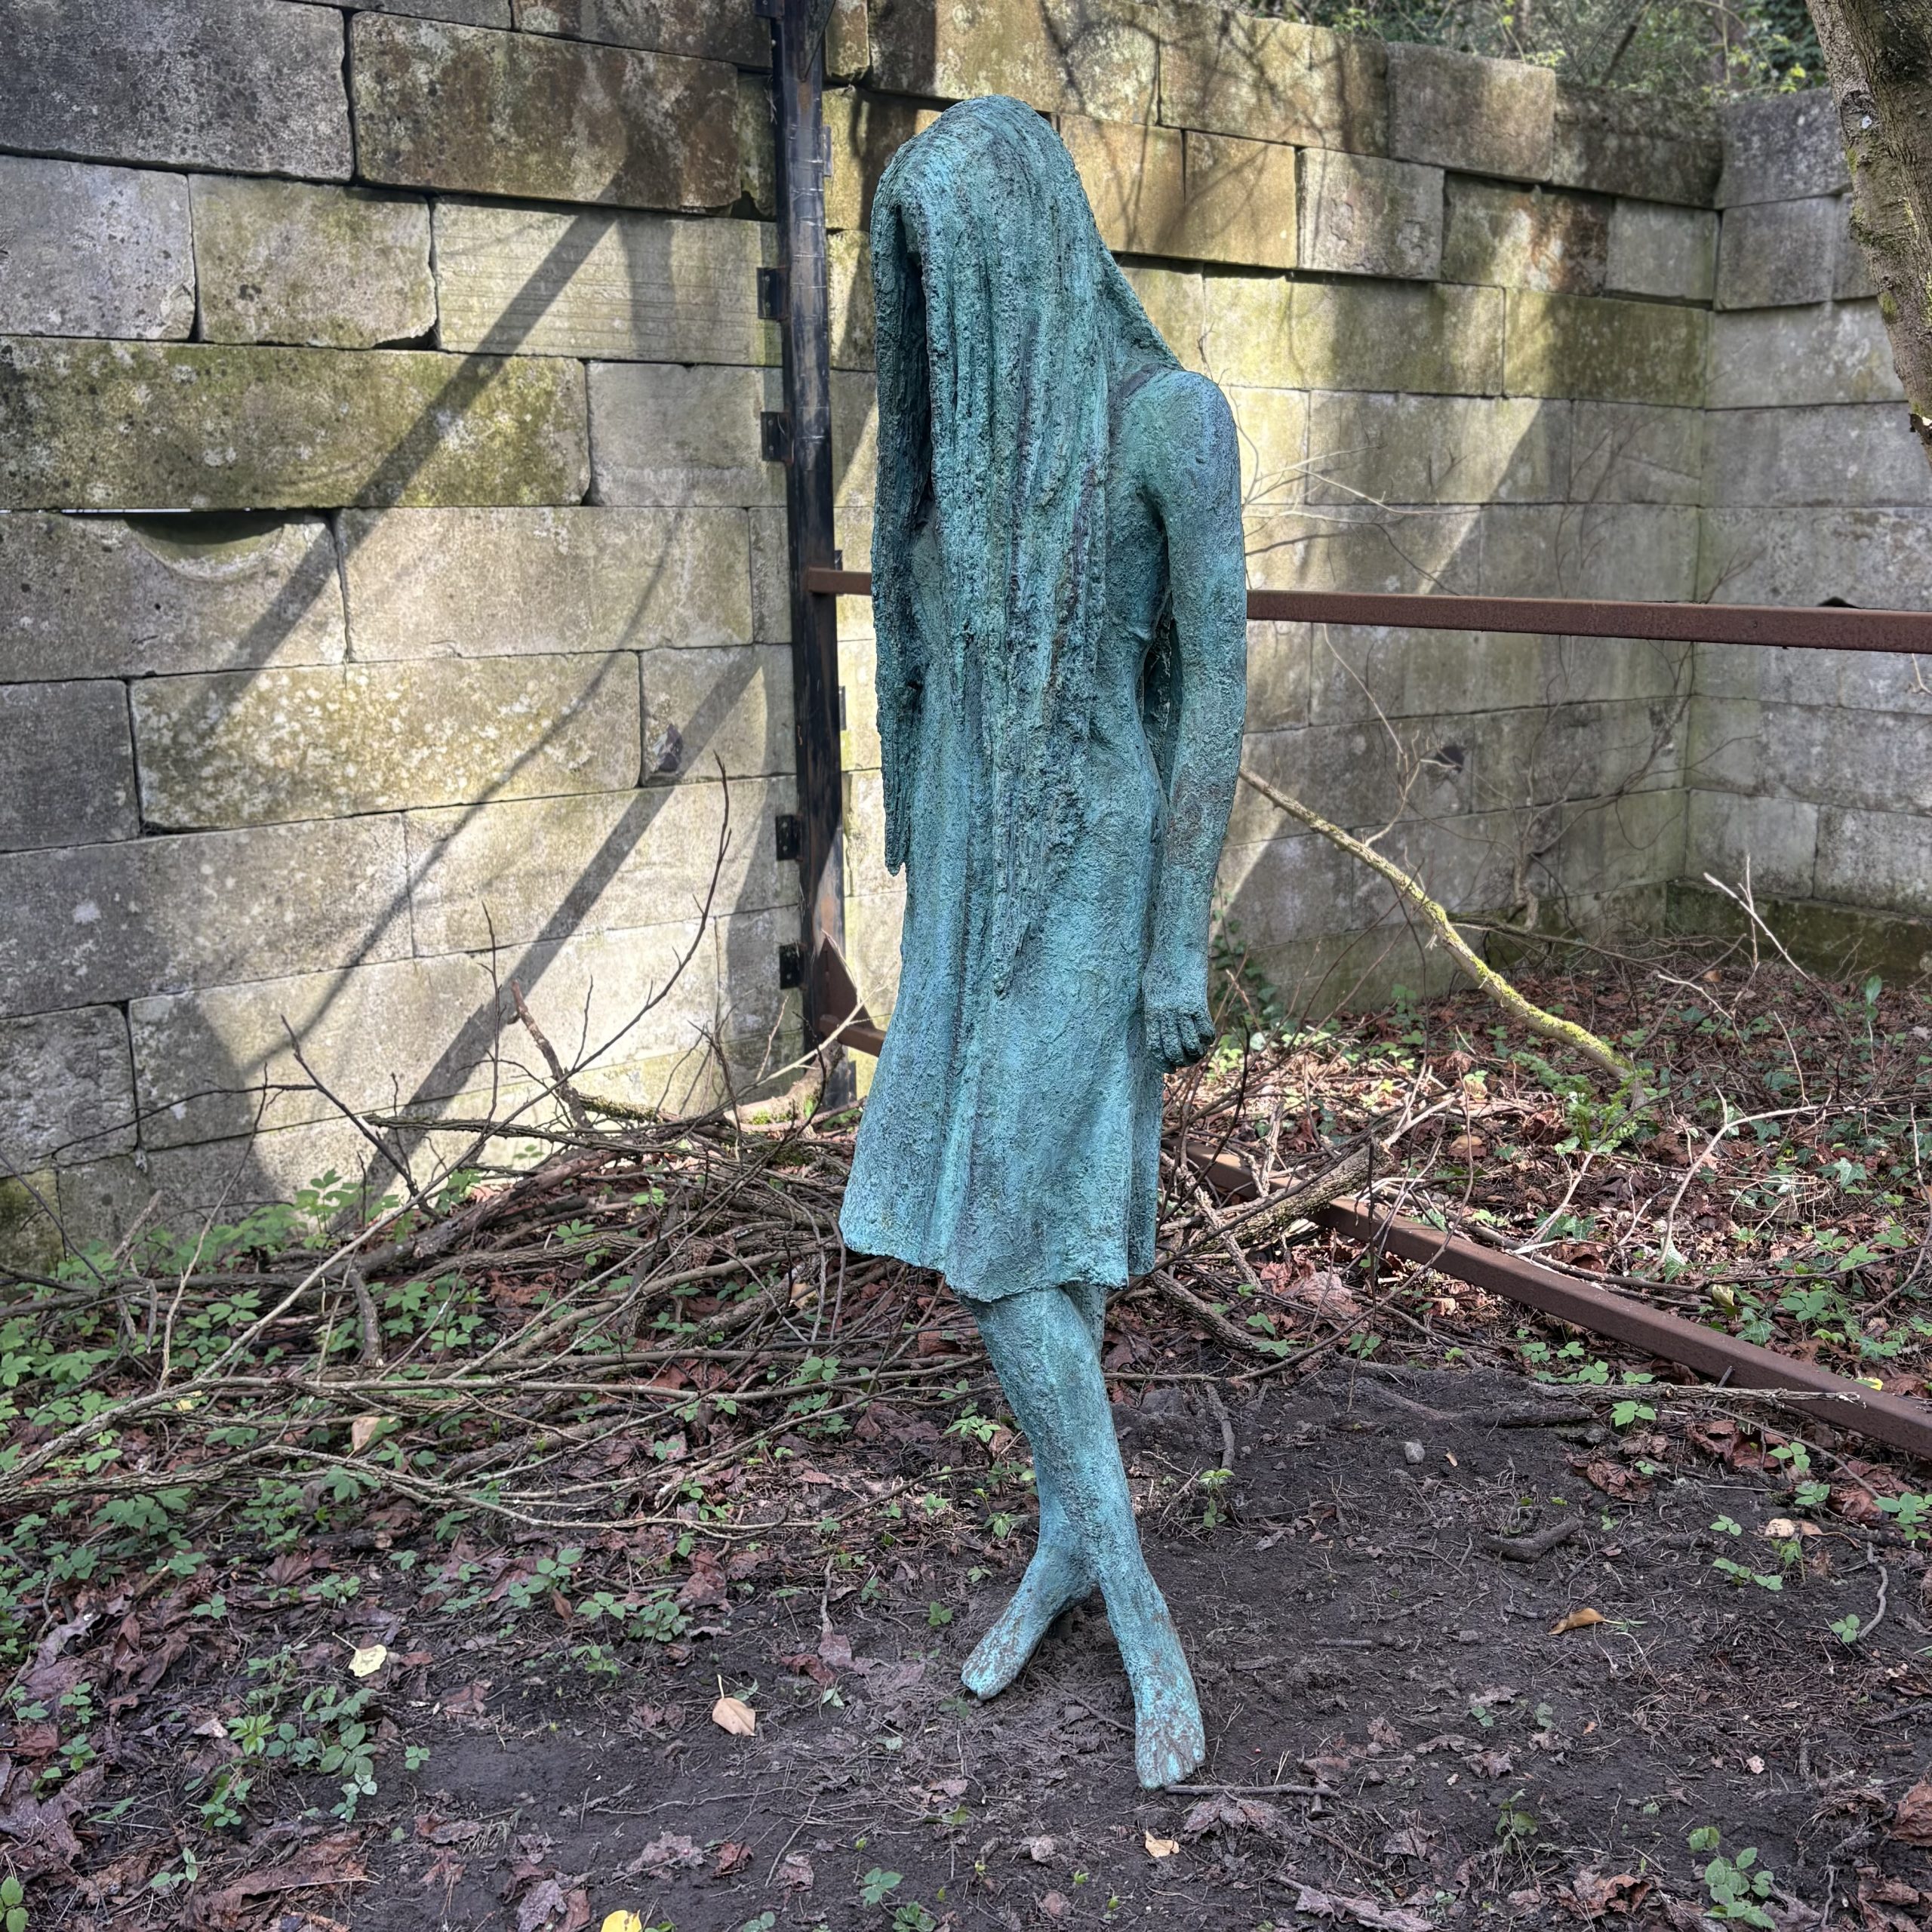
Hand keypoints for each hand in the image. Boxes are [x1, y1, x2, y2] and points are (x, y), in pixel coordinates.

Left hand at [1141, 949, 1214, 1069]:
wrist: (1177, 949)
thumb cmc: (1161, 969)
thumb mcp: (1150, 991)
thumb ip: (1154, 1012)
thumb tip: (1160, 1033)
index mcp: (1152, 1012)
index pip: (1155, 1047)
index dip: (1163, 1063)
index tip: (1170, 1068)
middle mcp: (1167, 1014)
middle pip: (1174, 1050)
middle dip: (1180, 1063)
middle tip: (1185, 1063)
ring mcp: (1183, 1009)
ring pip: (1191, 1044)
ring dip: (1196, 1054)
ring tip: (1196, 1054)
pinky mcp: (1199, 1004)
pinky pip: (1206, 1030)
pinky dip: (1207, 1039)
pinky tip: (1206, 1038)